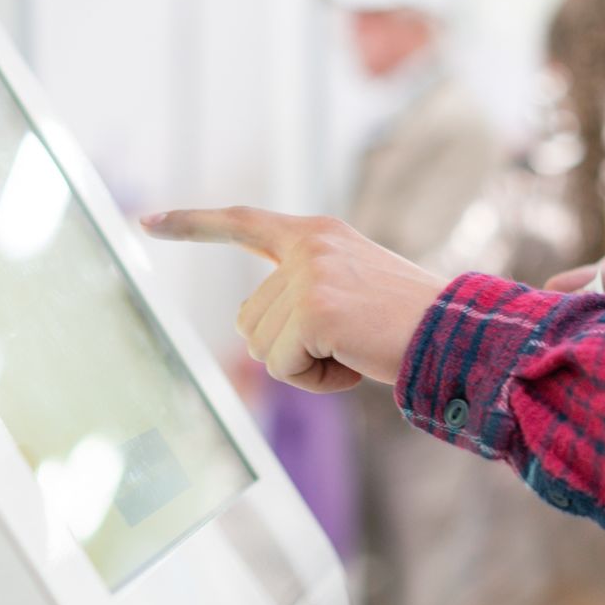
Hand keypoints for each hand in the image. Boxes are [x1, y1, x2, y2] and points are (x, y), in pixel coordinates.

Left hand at [141, 207, 445, 391]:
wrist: (457, 334)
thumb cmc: (407, 323)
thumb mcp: (351, 290)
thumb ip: (301, 292)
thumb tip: (252, 331)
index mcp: (316, 234)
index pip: (243, 222)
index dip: (193, 225)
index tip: (146, 223)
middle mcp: (308, 246)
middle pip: (249, 318)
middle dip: (288, 347)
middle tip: (346, 342)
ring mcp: (309, 276)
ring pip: (262, 347)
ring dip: (304, 366)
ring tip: (354, 350)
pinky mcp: (314, 310)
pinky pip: (282, 368)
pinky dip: (314, 381)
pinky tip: (352, 365)